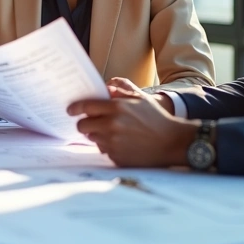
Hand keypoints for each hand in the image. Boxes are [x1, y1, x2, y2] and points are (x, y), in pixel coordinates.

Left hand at [66, 77, 196, 167]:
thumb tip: (105, 86)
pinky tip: (122, 144)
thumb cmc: (157, 118)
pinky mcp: (117, 157)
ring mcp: (113, 143)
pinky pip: (104, 151)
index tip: (70, 110)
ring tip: (113, 133)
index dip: (75, 108)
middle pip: (82, 126)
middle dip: (84, 124)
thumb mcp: (141, 98)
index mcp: (117, 108)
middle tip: (90, 123)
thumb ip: (121, 90)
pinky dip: (109, 147)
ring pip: (92, 139)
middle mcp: (112, 125)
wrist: (172, 142)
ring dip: (97, 136)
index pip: (86, 107)